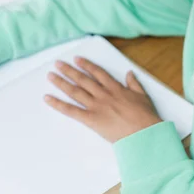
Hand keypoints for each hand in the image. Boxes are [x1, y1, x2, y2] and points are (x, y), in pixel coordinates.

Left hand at [45, 57, 161, 142]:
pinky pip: (71, 111)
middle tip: (57, 64)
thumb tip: (129, 73)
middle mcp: (103, 94)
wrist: (144, 133)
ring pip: (75, 91)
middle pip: (82, 79)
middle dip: (69, 70)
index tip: (77, 59)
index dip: (86, 65)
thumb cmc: (146, 117)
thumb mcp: (143, 96)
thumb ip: (134, 83)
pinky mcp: (91, 119)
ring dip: (61, 82)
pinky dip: (58, 104)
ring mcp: (96, 106)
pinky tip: (48, 98)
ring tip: (51, 76)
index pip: (98, 73)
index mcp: (115, 88)